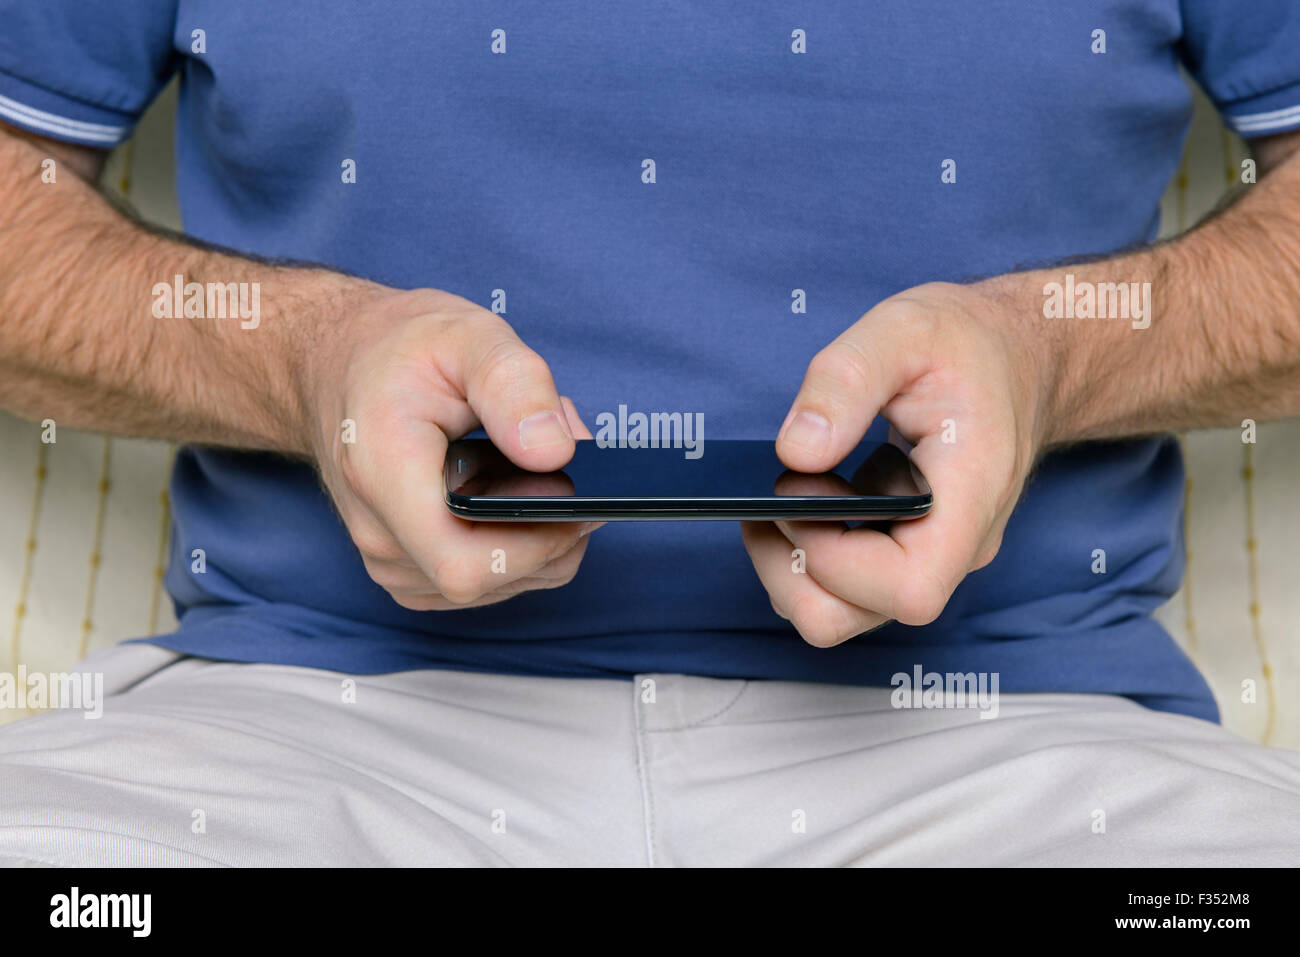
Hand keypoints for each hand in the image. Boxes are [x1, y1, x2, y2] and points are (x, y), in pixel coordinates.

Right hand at [302, 284, 597, 609]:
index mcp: (384, 478)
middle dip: (553, 523)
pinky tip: (514, 489)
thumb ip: (515, 386)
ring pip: (504, 582)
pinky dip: (521, 541)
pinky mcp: (413, 573)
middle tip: (561, 449)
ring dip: (541, 529)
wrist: (342, 365)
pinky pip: (492, 580)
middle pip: (496, 578)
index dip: (538, 543)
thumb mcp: (466, 335)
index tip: (575, 491)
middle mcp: (381, 537)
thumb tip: (557, 453)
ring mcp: (393, 563)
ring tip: (531, 458)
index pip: (466, 567)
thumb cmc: (401, 350)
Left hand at [742, 280, 1061, 644]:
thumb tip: (795, 450)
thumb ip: (846, 382)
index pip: (907, 588)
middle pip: (856, 615)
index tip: (800, 491)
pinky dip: (806, 551)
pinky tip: (807, 495)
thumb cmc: (967, 344)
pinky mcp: (906, 550)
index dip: (834, 559)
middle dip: (790, 569)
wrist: (1017, 356)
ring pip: (842, 610)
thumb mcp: (903, 329)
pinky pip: (844, 583)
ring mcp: (930, 555)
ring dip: (791, 564)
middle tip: (775, 499)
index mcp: (969, 499)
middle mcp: (953, 546)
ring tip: (785, 492)